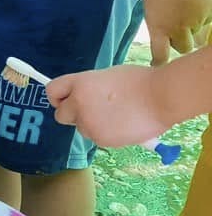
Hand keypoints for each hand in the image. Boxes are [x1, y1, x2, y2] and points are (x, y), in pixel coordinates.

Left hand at [45, 64, 171, 146]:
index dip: (58, 97)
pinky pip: (97, 137)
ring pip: (81, 128)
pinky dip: (106, 133)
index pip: (52, 91)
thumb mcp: (108, 76)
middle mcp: (79, 104)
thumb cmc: (141, 82)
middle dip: (73, 114)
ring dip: (92, 124)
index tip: (65, 99)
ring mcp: (89, 123)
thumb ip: (89, 88)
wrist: (163, 97)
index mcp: (80, 84)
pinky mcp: (101, 139)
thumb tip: (81, 96)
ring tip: (117, 114)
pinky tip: (124, 123)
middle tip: (92, 110)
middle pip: (61, 115)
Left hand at [145, 0, 211, 64]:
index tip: (160, 64)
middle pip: (184, 48)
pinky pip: (208, 22)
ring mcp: (196, 23)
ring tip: (188, 9)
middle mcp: (178, 29)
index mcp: (159, 28)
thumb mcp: (152, 7)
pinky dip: (205, 16)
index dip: (161, 62)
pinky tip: (198, 2)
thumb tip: (165, 38)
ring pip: (198, 35)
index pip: (160, 56)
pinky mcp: (210, 15)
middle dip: (183, 42)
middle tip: (181, 30)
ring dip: (194, 29)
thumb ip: (158, 24)